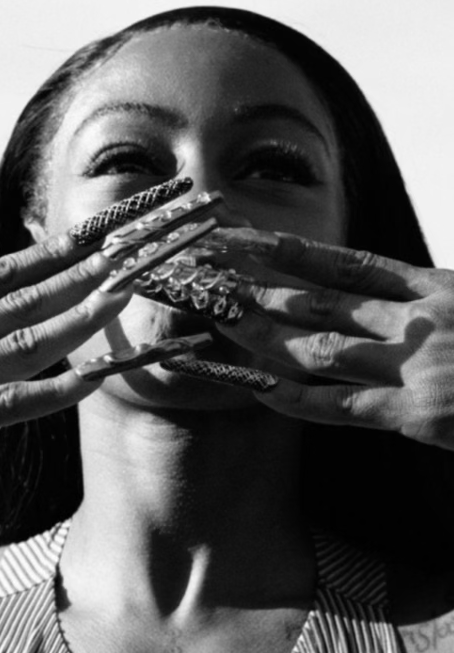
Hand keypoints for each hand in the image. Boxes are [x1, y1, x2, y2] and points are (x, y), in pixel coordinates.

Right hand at [0, 231, 134, 474]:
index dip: (49, 254)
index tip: (90, 238)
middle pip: (21, 299)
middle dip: (79, 274)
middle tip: (127, 254)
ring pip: (23, 342)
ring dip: (79, 317)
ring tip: (121, 296)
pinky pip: (6, 405)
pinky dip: (55, 391)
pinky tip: (93, 376)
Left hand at [214, 229, 453, 450]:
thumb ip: (430, 309)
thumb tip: (391, 312)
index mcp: (438, 289)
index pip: (352, 266)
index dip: (296, 252)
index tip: (252, 241)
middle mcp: (420, 319)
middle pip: (327, 302)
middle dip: (267, 293)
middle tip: (219, 284)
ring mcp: (417, 364)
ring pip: (325, 347)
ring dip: (270, 335)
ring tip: (226, 323)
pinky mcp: (420, 411)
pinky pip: (345, 404)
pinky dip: (299, 399)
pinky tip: (262, 388)